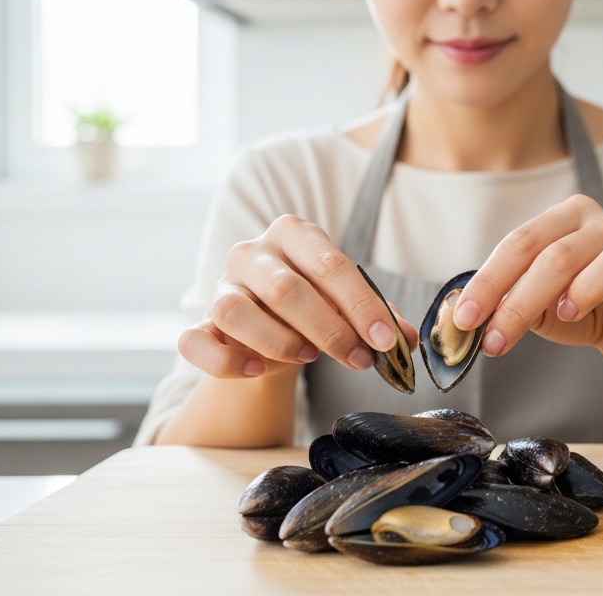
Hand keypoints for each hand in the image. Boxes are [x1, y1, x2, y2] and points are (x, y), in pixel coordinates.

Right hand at [178, 214, 418, 378]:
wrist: (271, 325)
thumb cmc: (316, 304)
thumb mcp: (349, 303)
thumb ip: (378, 316)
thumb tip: (407, 340)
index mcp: (293, 233)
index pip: (329, 264)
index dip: (360, 305)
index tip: (385, 339)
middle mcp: (251, 253)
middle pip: (286, 289)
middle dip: (329, 329)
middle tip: (359, 359)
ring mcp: (220, 287)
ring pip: (235, 311)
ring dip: (278, 341)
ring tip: (308, 357)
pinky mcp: (198, 324)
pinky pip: (195, 342)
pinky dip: (226, 360)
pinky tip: (257, 370)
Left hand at [452, 195, 602, 371]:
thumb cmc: (580, 310)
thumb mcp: (534, 308)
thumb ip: (502, 303)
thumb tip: (453, 313)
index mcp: (567, 219)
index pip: (522, 242)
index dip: (491, 281)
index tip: (465, 318)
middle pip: (561, 253)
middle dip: (522, 299)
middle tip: (496, 340)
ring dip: (589, 284)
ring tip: (565, 313)